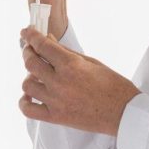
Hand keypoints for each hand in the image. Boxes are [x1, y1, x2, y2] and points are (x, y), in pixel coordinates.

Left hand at [18, 26, 141, 135]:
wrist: (123, 112)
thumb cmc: (112, 86)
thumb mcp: (91, 62)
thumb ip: (67, 52)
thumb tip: (49, 39)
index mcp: (71, 65)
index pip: (42, 45)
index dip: (31, 35)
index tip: (27, 31)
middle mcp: (60, 82)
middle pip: (30, 63)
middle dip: (28, 52)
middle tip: (30, 50)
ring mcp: (56, 101)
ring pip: (27, 85)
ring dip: (29, 76)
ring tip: (36, 75)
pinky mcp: (55, 117)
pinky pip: (29, 110)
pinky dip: (24, 102)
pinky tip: (30, 96)